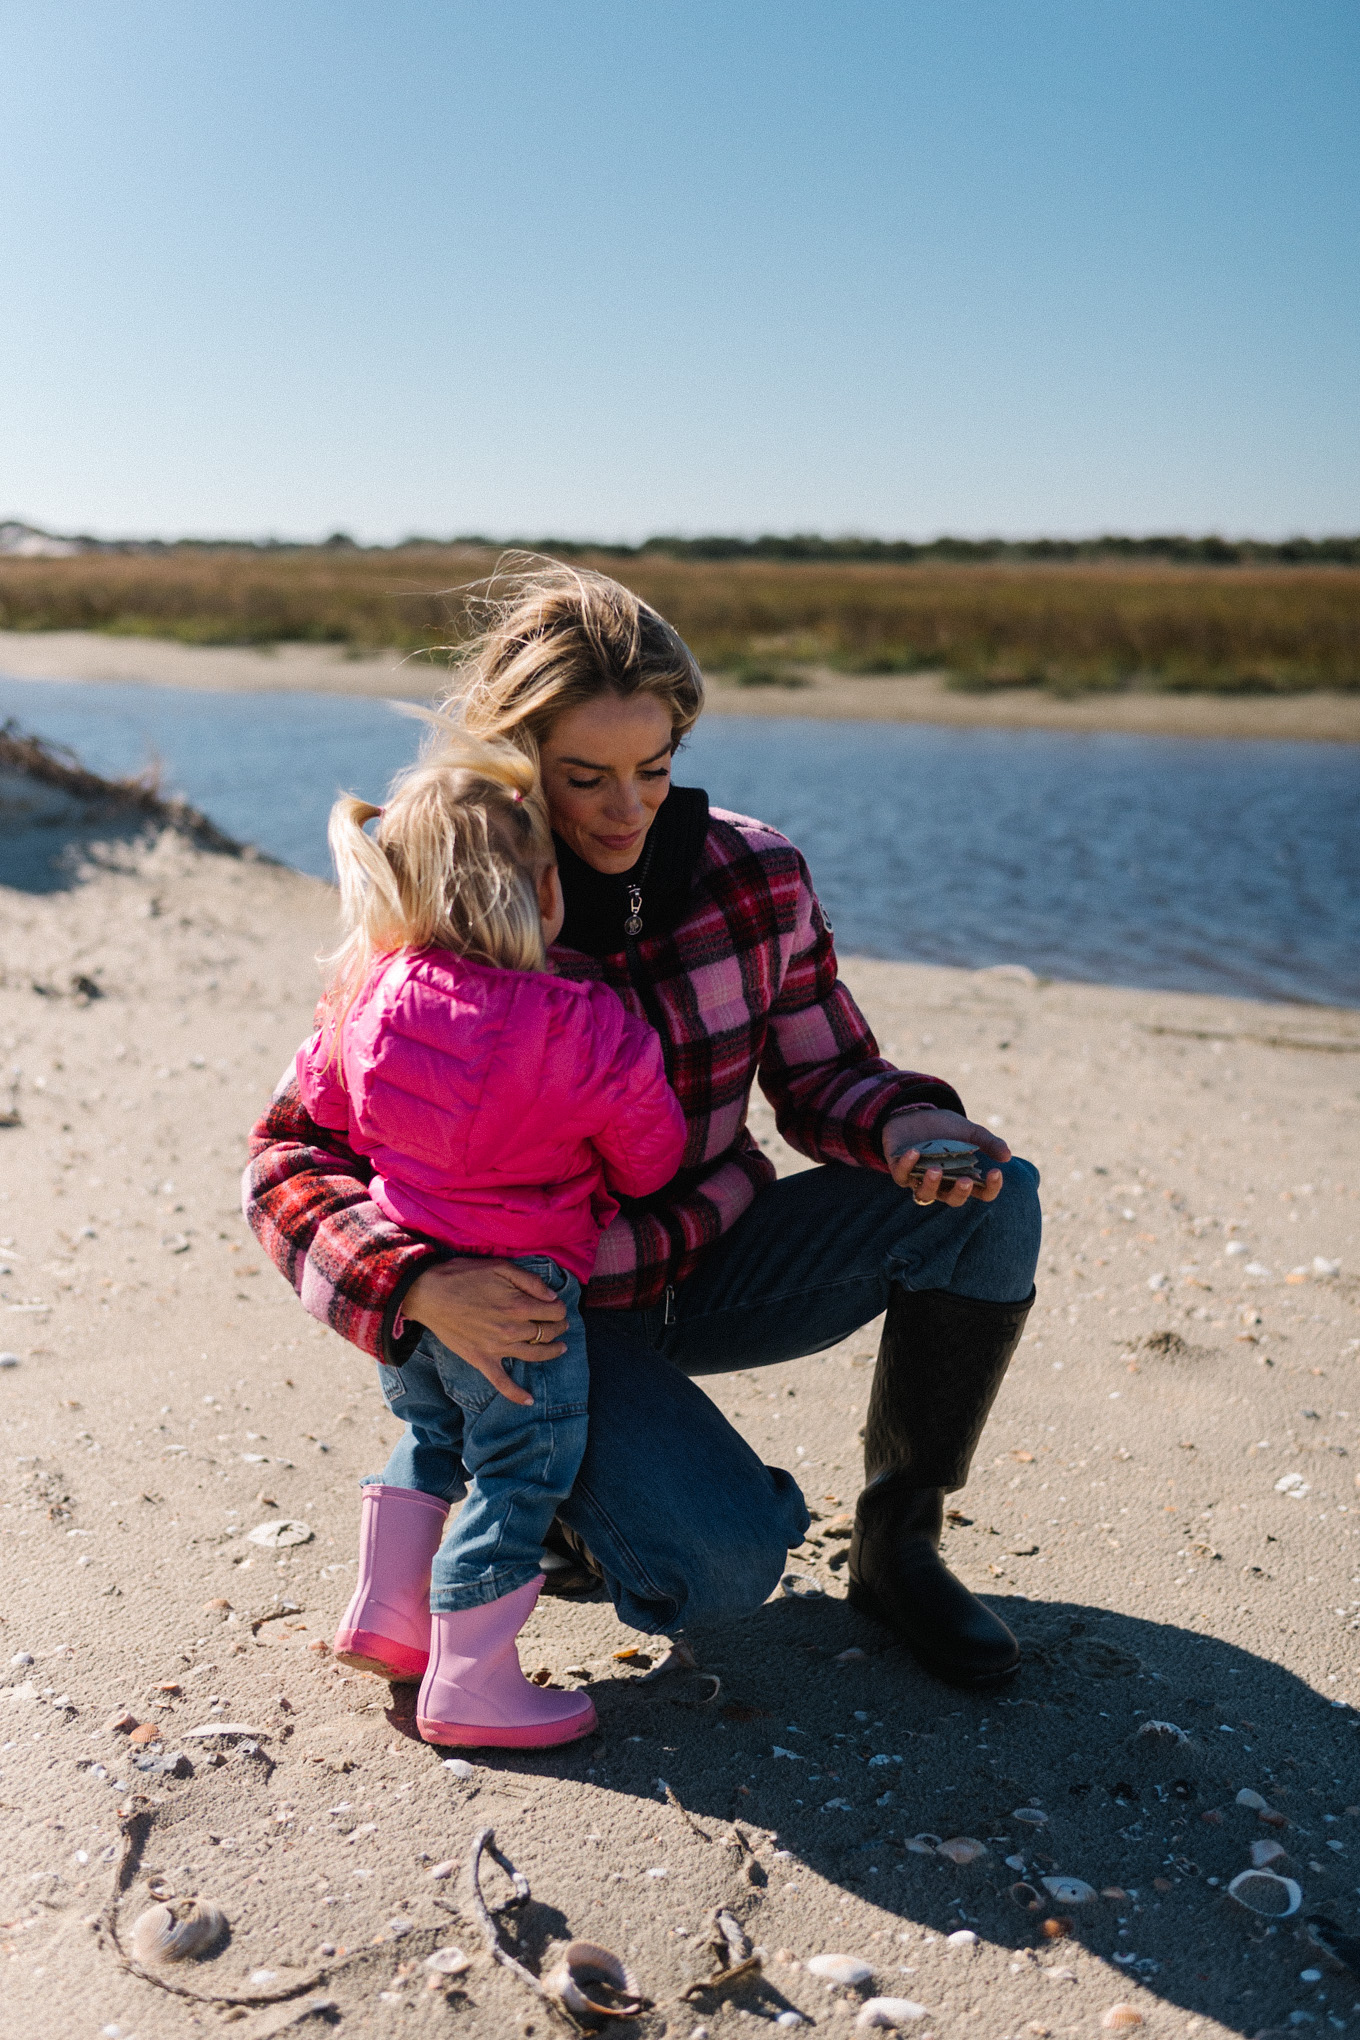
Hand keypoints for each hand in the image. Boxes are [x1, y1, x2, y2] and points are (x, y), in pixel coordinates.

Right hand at [401, 1259, 568, 1407]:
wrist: (428, 1293)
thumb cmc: (463, 1276)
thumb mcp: (500, 1266)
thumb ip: (530, 1281)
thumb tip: (552, 1296)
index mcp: (518, 1305)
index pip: (553, 1311)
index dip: (560, 1308)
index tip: (558, 1306)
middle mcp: (512, 1329)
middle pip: (547, 1332)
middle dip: (558, 1326)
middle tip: (561, 1323)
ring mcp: (497, 1348)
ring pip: (534, 1355)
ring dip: (552, 1352)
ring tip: (561, 1347)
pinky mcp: (481, 1360)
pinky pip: (502, 1382)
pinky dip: (516, 1394)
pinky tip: (529, 1400)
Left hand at [883, 1107, 1010, 1207]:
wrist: (914, 1112)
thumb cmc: (945, 1127)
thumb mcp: (969, 1131)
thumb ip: (988, 1142)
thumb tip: (1007, 1156)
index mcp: (964, 1177)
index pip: (982, 1192)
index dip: (991, 1188)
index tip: (995, 1172)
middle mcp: (943, 1184)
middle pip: (953, 1200)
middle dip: (960, 1193)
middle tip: (965, 1181)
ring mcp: (920, 1180)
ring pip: (925, 1194)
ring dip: (931, 1184)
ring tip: (936, 1170)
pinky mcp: (900, 1170)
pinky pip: (902, 1176)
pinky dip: (908, 1165)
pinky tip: (914, 1151)